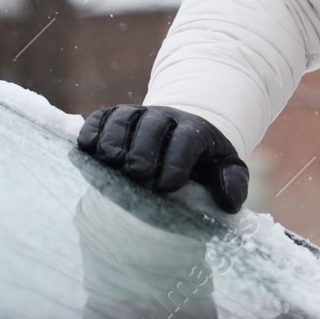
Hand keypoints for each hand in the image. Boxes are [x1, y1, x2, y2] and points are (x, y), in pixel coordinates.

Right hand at [76, 105, 249, 212]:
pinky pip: (101, 117)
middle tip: (137, 174)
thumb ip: (232, 182)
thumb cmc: (202, 157)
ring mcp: (137, 114)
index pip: (186, 140)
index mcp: (194, 129)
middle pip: (152, 127)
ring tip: (110, 161)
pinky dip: (93, 129)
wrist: (181, 130)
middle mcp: (164, 117)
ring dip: (115, 139)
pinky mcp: (113, 116)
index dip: (176, 161)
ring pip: (124, 119)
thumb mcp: (225, 167)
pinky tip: (87, 147)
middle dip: (143, 150)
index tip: (166, 186)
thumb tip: (229, 204)